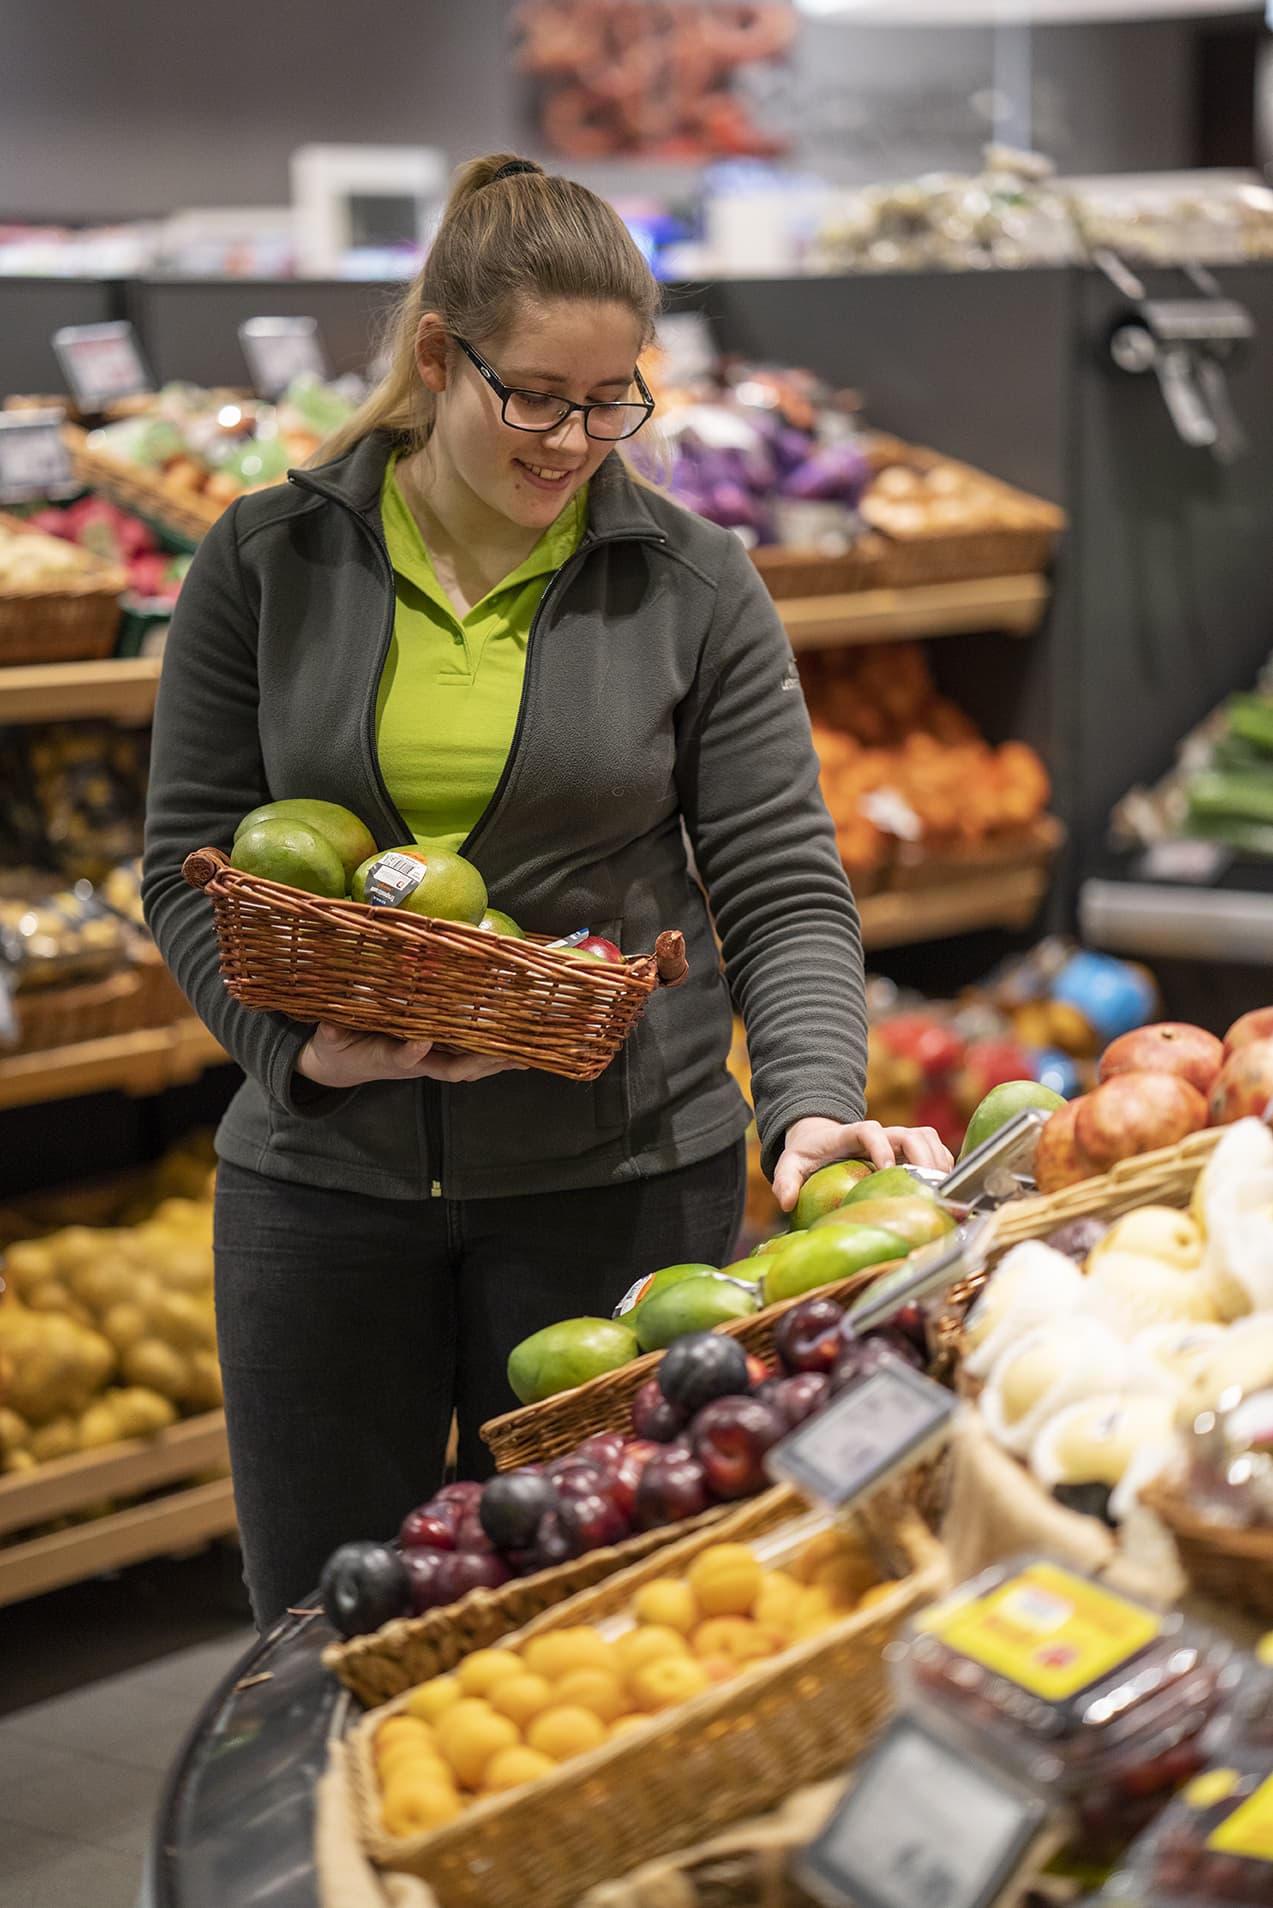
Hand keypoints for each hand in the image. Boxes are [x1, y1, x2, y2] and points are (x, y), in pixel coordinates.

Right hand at [297, 1021, 528, 1090]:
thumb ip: (330, 1034)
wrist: (344, 1065)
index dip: (412, 1052)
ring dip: (496, 1061)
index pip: (402, 1057)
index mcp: (387, 1056)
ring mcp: (430, 1060)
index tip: (421, 1040)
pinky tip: (520, 1049)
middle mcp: (416, 1061)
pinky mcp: (438, 1054)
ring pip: (467, 1065)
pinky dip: (495, 1055)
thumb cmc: (339, 1049)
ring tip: (526, 1053)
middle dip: (478, 1062)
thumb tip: (328, 1026)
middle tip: (504, 1053)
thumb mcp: (329, 1041)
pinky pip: (470, 1057)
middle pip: (452, 1068)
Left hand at [772, 1115, 953, 1212]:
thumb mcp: (791, 1163)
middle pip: (911, 1134)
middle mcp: (880, 1134)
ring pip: (927, 1138)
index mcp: (851, 1134)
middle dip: (923, 1157)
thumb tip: (786, 1201)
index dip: (881, 1147)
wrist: (821, 1138)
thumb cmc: (808, 1153)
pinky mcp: (908, 1150)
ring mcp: (896, 1140)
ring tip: (942, 1190)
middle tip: (929, 1186)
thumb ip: (785, 1179)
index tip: (887, 1169)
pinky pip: (934, 1149)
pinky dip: (943, 1166)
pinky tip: (943, 1190)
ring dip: (938, 1161)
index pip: (870, 1131)